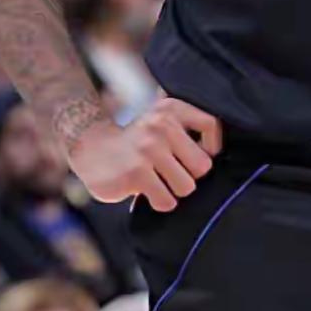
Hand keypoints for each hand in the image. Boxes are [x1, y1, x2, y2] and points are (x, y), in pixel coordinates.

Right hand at [68, 97, 222, 211]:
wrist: (91, 149)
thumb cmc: (135, 140)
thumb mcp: (160, 119)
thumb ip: (186, 125)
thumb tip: (218, 148)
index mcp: (171, 109)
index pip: (211, 125)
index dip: (211, 147)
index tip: (199, 155)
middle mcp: (162, 125)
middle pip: (203, 165)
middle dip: (190, 176)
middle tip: (171, 173)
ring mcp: (149, 149)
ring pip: (186, 186)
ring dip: (173, 190)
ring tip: (158, 181)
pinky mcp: (136, 173)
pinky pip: (166, 200)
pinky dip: (158, 201)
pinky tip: (146, 190)